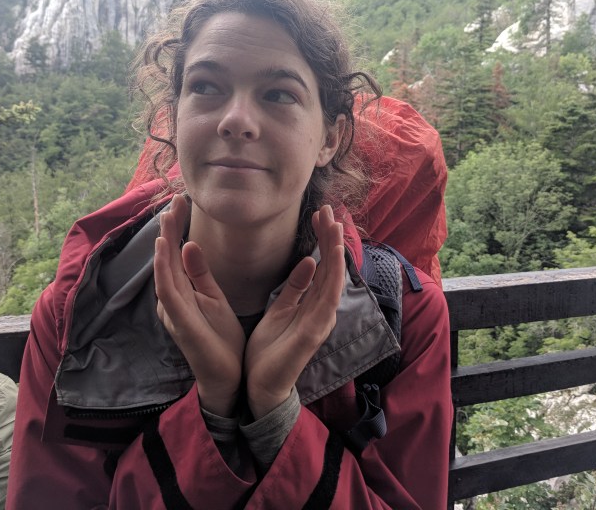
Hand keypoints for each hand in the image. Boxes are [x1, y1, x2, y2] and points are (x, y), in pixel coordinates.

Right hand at [154, 194, 244, 416]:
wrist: (227, 376)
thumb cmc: (220, 339)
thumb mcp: (213, 298)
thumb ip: (200, 273)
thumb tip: (189, 244)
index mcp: (181, 293)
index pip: (176, 255)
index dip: (176, 228)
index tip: (182, 203)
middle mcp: (172, 300)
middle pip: (167, 258)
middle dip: (168, 229)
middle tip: (173, 201)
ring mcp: (173, 311)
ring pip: (163, 271)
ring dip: (163, 244)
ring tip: (165, 218)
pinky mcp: (179, 322)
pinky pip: (168, 292)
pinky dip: (164, 269)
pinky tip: (165, 249)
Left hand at [244, 205, 345, 418]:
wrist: (261, 386)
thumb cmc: (269, 350)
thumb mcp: (280, 310)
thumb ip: (295, 288)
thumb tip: (308, 261)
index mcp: (313, 304)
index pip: (323, 265)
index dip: (323, 239)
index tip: (319, 215)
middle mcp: (323, 310)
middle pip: (332, 267)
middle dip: (331, 237)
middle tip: (330, 210)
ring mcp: (321, 321)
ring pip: (333, 279)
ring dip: (335, 251)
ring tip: (334, 225)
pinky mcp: (314, 332)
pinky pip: (326, 299)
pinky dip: (331, 277)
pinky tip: (331, 257)